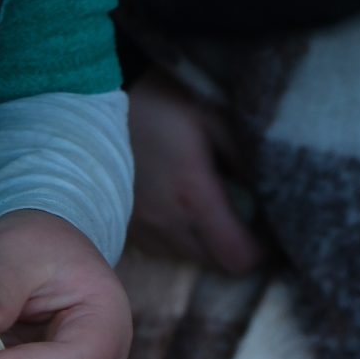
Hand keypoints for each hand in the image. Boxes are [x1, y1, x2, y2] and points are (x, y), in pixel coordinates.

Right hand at [128, 70, 263, 273]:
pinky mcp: (120, 221)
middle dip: (233, 245)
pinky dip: (175, 236)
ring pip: (184, 257)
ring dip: (202, 242)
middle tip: (242, 216)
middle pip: (214, 262)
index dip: (260, 250)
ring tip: (208, 211)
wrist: (92, 96)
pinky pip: (158, 247)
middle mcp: (166, 221)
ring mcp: (139, 226)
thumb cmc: (159, 100)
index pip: (237, 257)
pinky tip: (176, 208)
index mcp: (194, 196)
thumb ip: (245, 157)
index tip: (267, 230)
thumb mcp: (214, 116)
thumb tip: (267, 190)